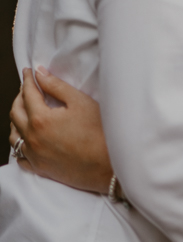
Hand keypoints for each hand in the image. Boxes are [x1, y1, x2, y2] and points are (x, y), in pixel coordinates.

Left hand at [9, 67, 113, 193]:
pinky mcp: (40, 169)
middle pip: (15, 113)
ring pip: (13, 135)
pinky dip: (19, 144)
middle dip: (19, 97)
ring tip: (25, 111)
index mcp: (41, 120)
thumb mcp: (80, 102)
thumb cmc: (99, 133)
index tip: (29, 72)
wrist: (109, 166)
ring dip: (16, 120)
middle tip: (27, 88)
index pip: (28, 94)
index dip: (28, 80)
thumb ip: (56, 86)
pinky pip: (19, 157)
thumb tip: (40, 73)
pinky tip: (26, 138)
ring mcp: (34, 156)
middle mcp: (32, 138)